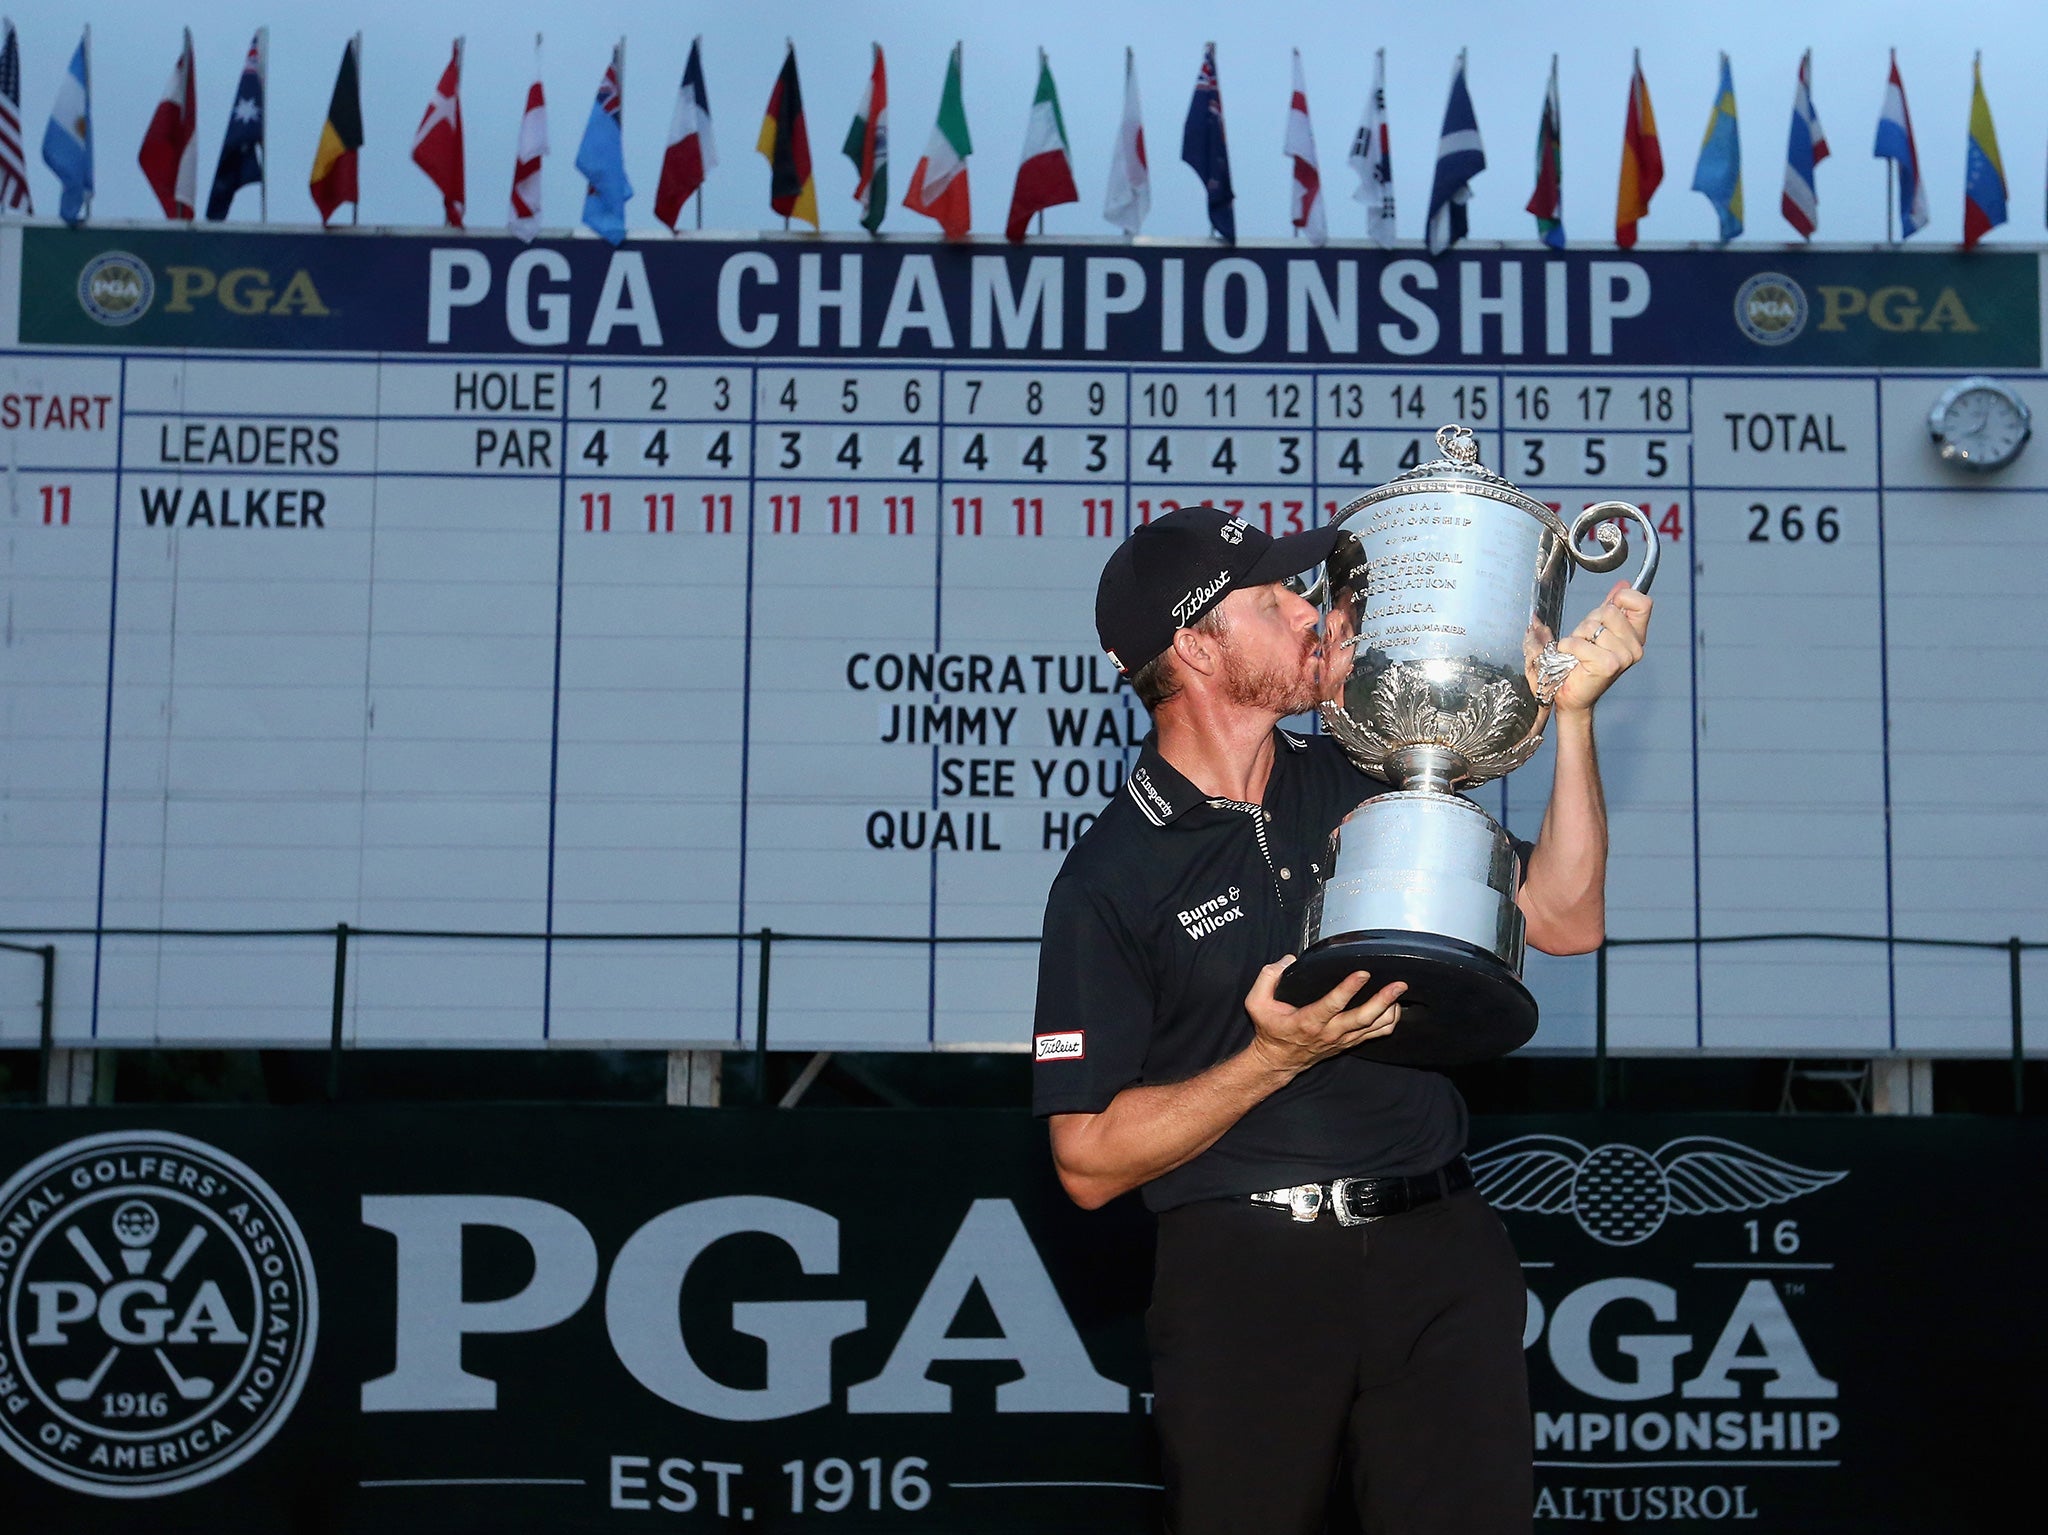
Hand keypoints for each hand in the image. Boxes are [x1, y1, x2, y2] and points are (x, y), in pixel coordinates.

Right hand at [1242, 958, 1405, 1076]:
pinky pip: (1376, 1035)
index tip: (1362, 974)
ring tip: (1399, 993)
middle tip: (1398, 985)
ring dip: (1390, 1011)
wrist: (1278, 1060)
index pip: (1332, 1005)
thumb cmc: (1270, 1030)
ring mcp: (1342, 1039)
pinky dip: (1389, 1022)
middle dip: (1383, 1000)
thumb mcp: (1256, 1003)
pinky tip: (1394, 1008)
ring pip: (1374, 1028)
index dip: (1349, 989)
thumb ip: (1268, 977)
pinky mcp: (1349, 1043)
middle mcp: (1329, 1032)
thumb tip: (1288, 960)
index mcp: (1308, 1021)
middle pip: (1362, 1018)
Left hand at [1550, 580, 1651, 714]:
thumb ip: (1611, 607)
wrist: (1572, 696)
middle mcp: (1635, 647)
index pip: (1643, 603)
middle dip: (1589, 622)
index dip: (1623, 598)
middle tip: (1586, 640)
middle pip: (1609, 611)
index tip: (1608, 608)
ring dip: (1577, 636)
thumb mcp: (1598, 629)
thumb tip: (1623, 585)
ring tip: (1578, 651)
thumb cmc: (1582, 664)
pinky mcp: (1609, 665)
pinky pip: (1581, 642)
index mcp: (1636, 636)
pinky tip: (1570, 657)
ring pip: (1592, 626)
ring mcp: (1624, 657)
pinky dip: (1568, 647)